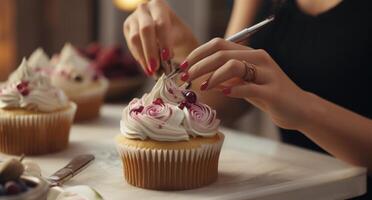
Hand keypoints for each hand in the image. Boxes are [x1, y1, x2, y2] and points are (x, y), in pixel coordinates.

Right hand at [123, 0, 197, 75]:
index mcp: (159, 6)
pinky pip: (131, 46)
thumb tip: (167, 61)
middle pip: (145, 30)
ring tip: (152, 72)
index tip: (167, 57)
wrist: (166, 31)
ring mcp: (133, 18)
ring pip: (135, 39)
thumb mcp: (180, 35)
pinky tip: (147, 67)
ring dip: (144, 58)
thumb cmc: (176, 33)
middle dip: (151, 51)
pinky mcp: (127, 29)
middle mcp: (144, 9)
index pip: (161, 23)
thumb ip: (175, 45)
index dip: (164, 41)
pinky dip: (140, 58)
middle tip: (155, 68)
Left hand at [179, 38, 309, 129]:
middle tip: (186, 77)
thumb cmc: (269, 95)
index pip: (219, 45)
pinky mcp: (272, 92)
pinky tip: (223, 93)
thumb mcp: (245, 83)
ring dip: (213, 76)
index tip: (183, 65)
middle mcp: (259, 59)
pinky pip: (249, 87)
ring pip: (234, 65)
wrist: (299, 109)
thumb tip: (202, 77)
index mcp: (251, 54)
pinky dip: (232, 89)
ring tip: (203, 86)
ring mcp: (267, 74)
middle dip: (199, 64)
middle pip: (222, 53)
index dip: (198, 53)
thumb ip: (227, 78)